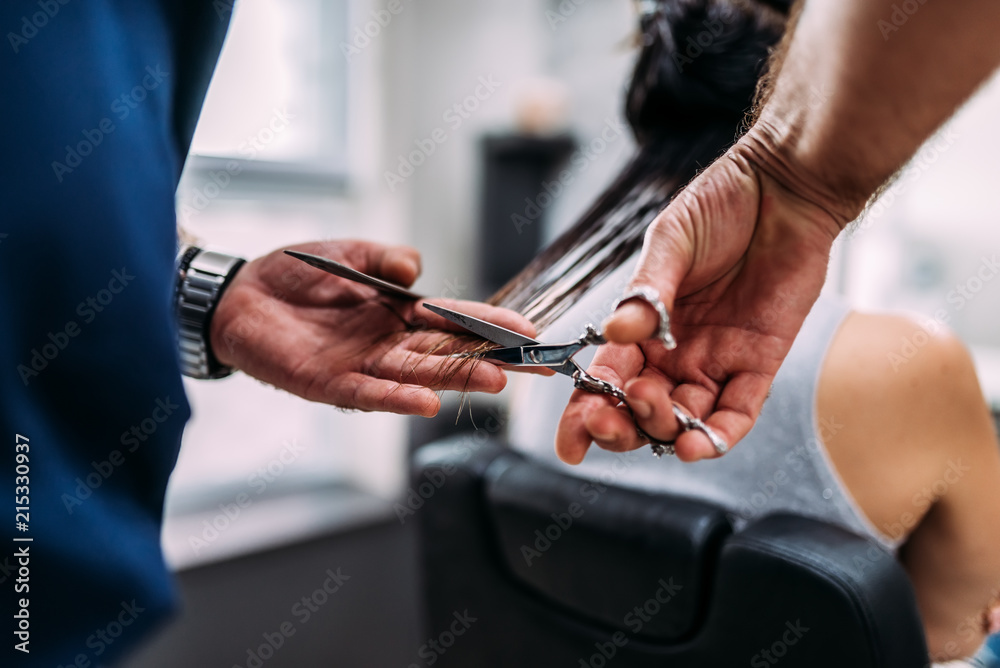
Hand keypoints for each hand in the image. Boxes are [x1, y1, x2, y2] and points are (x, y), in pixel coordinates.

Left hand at [210, 240, 535, 416]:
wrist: (238, 295)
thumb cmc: (295, 274)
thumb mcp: (347, 253)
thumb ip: (384, 260)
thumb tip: (417, 268)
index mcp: (399, 313)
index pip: (456, 320)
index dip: (492, 325)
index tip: (530, 330)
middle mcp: (388, 344)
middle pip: (450, 353)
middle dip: (493, 358)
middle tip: (535, 364)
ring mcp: (362, 366)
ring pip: (419, 375)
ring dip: (457, 380)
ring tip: (496, 380)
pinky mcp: (328, 383)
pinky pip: (368, 393)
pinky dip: (398, 399)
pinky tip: (428, 402)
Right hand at [556, 138, 845, 462]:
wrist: (784, 186)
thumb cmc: (722, 203)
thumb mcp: (671, 242)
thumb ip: (647, 291)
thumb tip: (616, 333)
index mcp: (643, 325)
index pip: (607, 378)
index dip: (585, 413)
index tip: (569, 443)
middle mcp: (676, 352)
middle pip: (642, 410)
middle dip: (621, 426)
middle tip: (609, 422)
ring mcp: (717, 359)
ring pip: (685, 418)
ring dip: (664, 429)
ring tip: (655, 411)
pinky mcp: (760, 361)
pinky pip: (739, 411)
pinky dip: (718, 436)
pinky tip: (695, 445)